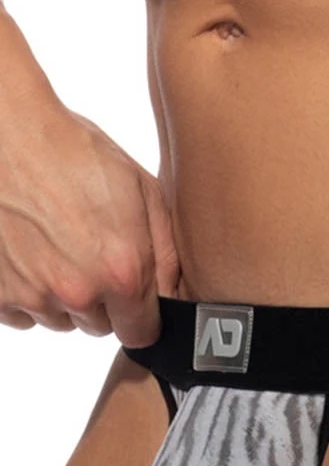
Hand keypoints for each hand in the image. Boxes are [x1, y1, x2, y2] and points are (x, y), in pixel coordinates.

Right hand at [0, 104, 180, 347]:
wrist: (6, 131)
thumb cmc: (74, 153)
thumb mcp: (144, 194)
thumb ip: (166, 257)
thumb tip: (174, 298)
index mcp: (122, 274)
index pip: (142, 334)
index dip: (140, 315)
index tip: (133, 296)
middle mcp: (76, 292)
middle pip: (100, 325)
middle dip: (102, 300)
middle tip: (89, 252)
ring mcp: (31, 294)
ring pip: (60, 319)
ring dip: (63, 296)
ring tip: (57, 244)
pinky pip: (22, 314)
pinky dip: (27, 292)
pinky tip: (30, 252)